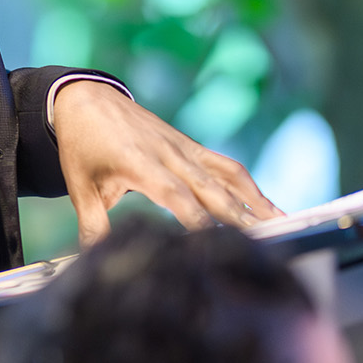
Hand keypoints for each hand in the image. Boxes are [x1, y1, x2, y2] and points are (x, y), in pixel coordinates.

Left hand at [52, 80, 283, 245]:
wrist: (87, 100)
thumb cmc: (82, 146)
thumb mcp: (80, 187)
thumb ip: (93, 226)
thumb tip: (95, 263)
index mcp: (138, 163)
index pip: (174, 195)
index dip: (196, 219)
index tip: (214, 245)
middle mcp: (167, 153)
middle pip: (210, 187)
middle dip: (239, 216)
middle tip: (267, 241)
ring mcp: (183, 147)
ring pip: (227, 174)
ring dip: (255, 199)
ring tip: (282, 223)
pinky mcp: (190, 146)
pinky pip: (225, 165)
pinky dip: (248, 185)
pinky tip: (266, 205)